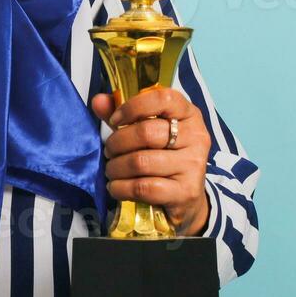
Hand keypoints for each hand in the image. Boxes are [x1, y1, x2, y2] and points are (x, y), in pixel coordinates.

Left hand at [90, 87, 211, 235]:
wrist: (186, 198)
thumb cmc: (163, 158)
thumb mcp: (145, 132)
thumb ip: (123, 115)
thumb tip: (99, 101)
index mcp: (188, 114)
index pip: (163, 98)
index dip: (133, 107)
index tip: (115, 120)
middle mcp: (196, 137)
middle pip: (146, 132)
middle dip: (117, 143)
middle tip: (110, 151)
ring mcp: (193, 165)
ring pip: (141, 162)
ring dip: (116, 167)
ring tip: (111, 170)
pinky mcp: (186, 192)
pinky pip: (143, 187)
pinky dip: (121, 188)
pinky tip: (116, 187)